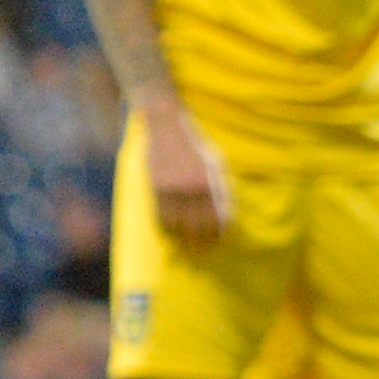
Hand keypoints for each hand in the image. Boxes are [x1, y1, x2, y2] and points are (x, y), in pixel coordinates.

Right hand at [141, 106, 230, 249]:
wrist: (165, 125)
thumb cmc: (195, 144)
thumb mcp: (214, 163)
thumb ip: (218, 187)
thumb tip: (224, 212)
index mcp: (208, 182)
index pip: (215, 217)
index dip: (217, 233)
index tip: (219, 242)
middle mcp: (189, 188)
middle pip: (196, 225)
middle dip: (201, 242)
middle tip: (203, 254)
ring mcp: (170, 189)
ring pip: (176, 224)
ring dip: (181, 240)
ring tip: (186, 250)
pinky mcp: (154, 187)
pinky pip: (160, 215)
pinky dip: (165, 229)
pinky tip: (170, 236)